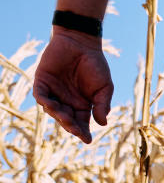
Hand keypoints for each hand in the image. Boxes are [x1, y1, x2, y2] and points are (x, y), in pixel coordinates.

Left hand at [33, 28, 113, 143]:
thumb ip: (102, 104)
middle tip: (76, 130)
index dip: (83, 132)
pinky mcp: (42, 81)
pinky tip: (51, 105)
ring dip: (58, 116)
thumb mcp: (105, 87)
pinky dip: (44, 102)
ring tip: (66, 119)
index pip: (81, 123)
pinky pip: (40, 95)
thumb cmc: (95, 64)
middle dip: (71, 126)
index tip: (88, 140)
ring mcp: (53, 92)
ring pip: (52, 110)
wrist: (81, 42)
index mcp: (82, 105)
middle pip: (66, 119)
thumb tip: (103, 123)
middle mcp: (66, 101)